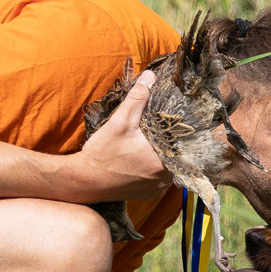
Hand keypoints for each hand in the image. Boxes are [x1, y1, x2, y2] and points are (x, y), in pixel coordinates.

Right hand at [75, 69, 174, 200]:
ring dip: (165, 154)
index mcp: (162, 161)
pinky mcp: (150, 194)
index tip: (179, 122)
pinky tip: (146, 157)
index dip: (183, 130)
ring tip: (153, 142)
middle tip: (162, 130)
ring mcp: (158, 189)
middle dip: (172, 141)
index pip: (185, 143)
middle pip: (178, 155)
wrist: (84, 181)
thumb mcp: (119, 122)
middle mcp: (165, 178)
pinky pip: (162, 178)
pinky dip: (157, 167)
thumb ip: (137, 99)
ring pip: (171, 166)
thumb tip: (150, 78)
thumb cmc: (101, 153)